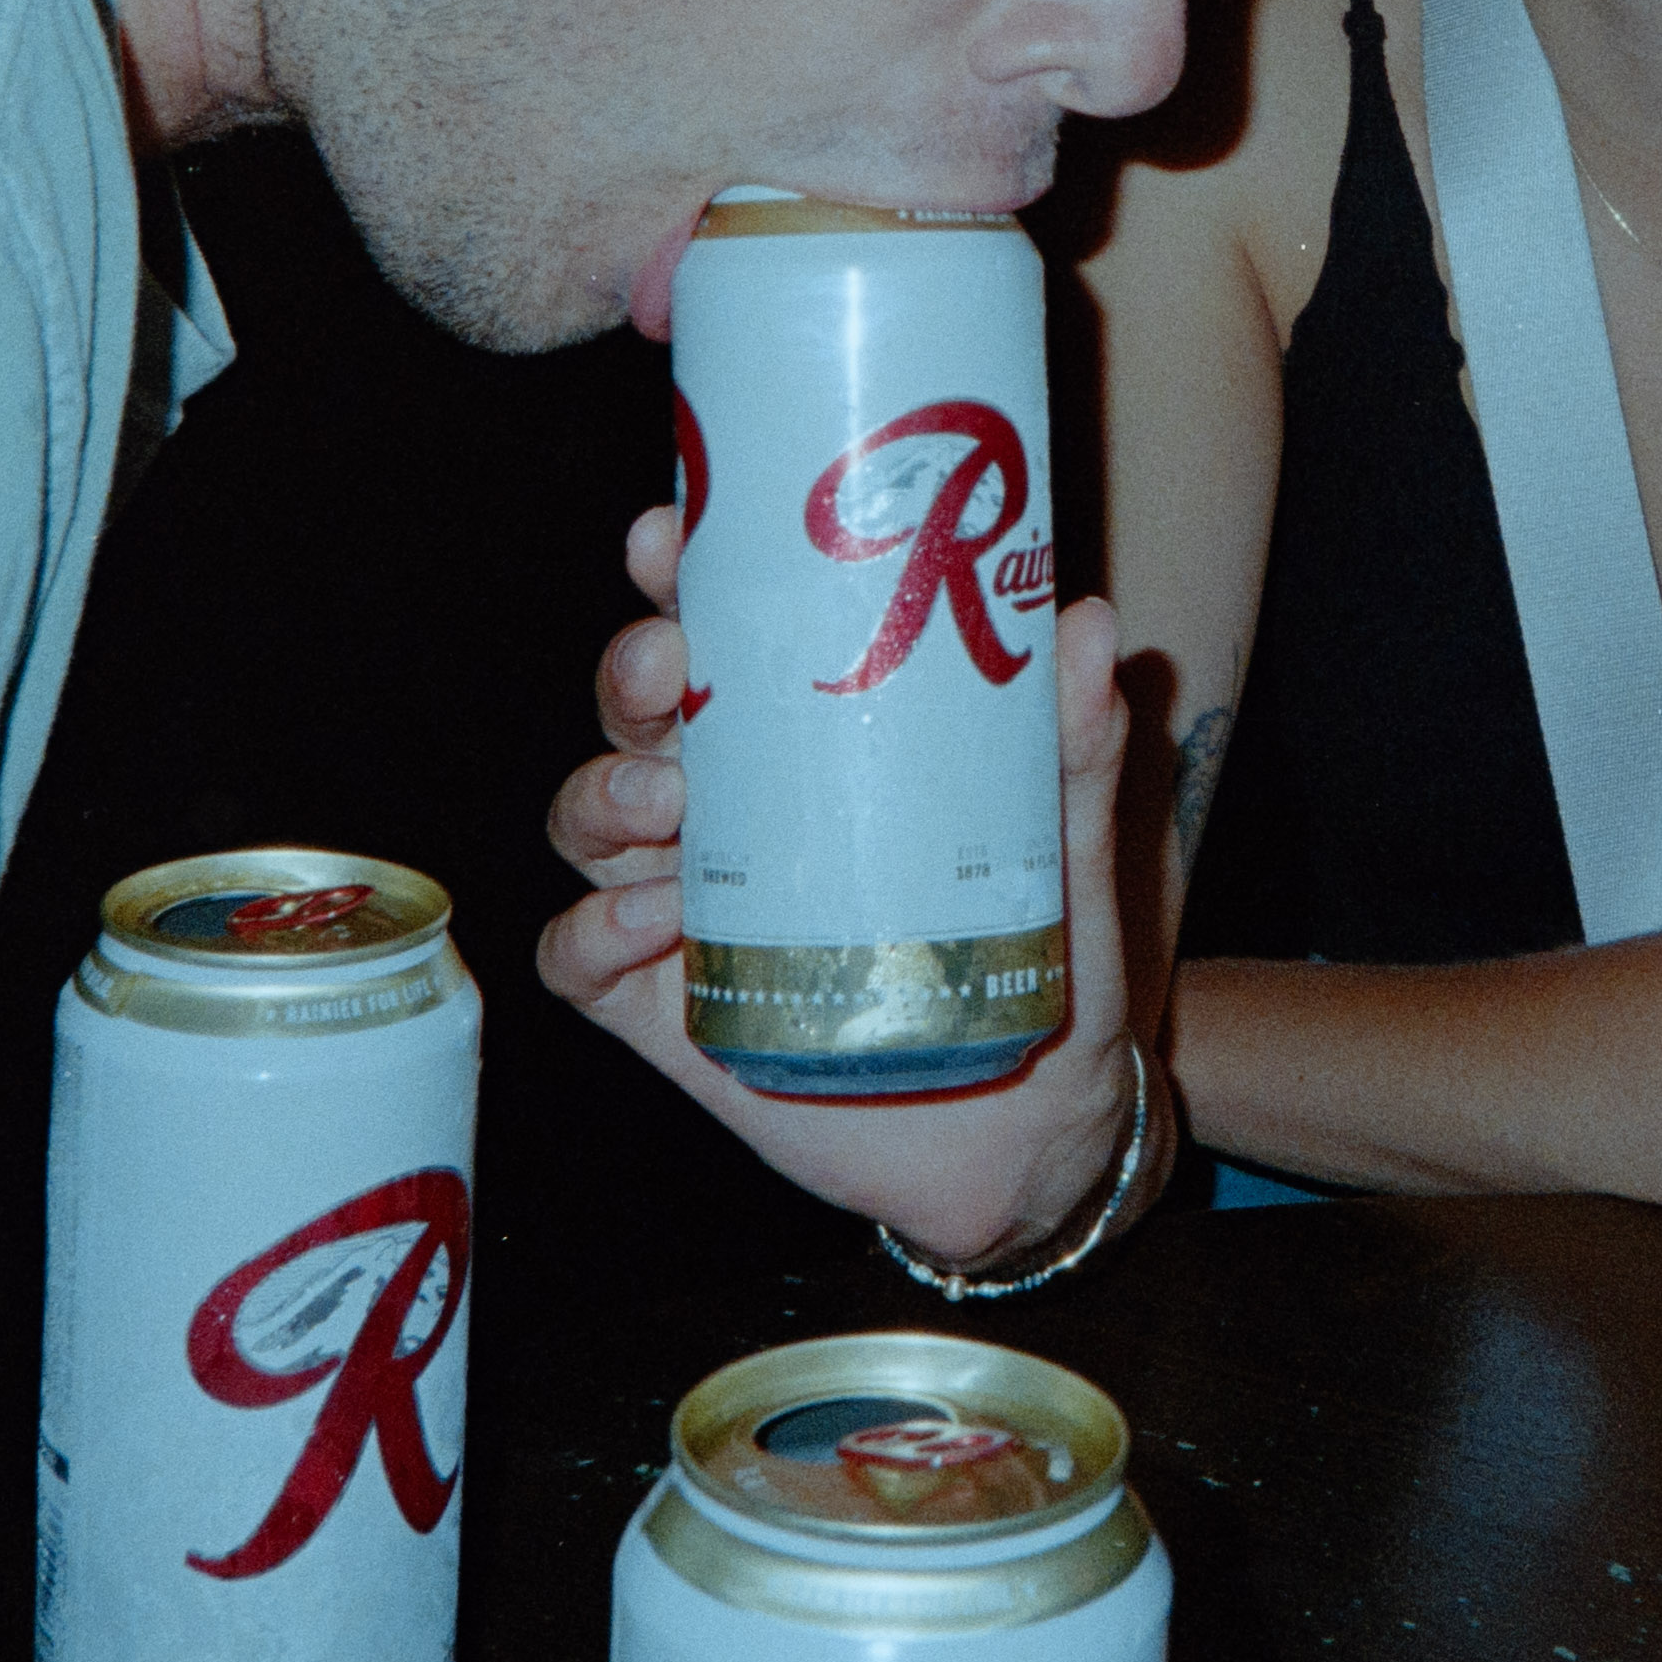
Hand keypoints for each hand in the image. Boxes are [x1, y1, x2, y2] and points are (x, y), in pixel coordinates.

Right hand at [538, 504, 1150, 1268]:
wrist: (1028, 1131)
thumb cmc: (1035, 961)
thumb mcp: (1060, 849)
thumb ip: (1071, 751)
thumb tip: (1085, 621)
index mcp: (805, 745)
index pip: (720, 636)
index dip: (676, 574)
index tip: (669, 530)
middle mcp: (727, 811)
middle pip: (633, 713)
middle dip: (630, 675)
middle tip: (669, 667)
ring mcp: (683, 908)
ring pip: (585, 820)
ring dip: (604, 793)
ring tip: (669, 803)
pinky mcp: (663, 1012)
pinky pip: (576, 959)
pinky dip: (593, 930)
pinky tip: (654, 922)